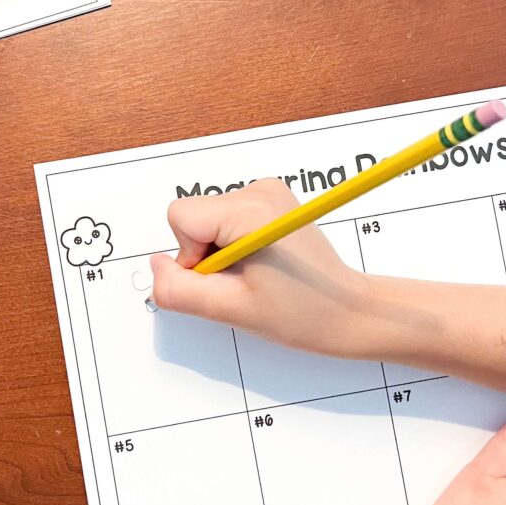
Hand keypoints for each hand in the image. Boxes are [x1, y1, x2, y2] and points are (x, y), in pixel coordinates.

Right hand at [150, 178, 372, 356]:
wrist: (349, 311)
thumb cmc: (304, 313)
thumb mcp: (232, 309)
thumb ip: (180, 290)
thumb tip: (156, 267)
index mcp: (251, 210)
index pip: (181, 216)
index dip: (190, 256)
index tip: (223, 277)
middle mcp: (259, 190)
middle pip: (193, 217)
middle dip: (206, 255)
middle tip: (243, 282)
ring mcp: (267, 193)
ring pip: (207, 220)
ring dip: (220, 252)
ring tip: (256, 275)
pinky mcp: (270, 201)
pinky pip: (225, 220)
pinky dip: (233, 245)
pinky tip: (260, 265)